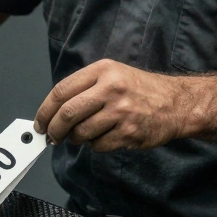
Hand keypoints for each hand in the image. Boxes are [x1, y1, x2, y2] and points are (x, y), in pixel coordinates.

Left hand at [34, 59, 192, 150]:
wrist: (177, 103)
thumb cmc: (140, 90)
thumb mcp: (113, 75)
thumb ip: (85, 88)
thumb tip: (53, 112)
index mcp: (103, 70)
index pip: (61, 91)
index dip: (45, 110)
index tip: (39, 122)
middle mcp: (111, 88)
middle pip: (67, 113)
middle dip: (54, 130)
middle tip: (52, 137)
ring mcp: (121, 111)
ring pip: (81, 132)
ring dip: (76, 139)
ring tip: (84, 135)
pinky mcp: (129, 132)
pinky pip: (98, 145)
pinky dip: (96, 145)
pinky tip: (106, 137)